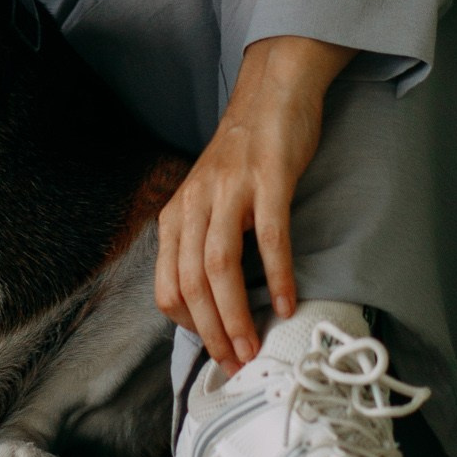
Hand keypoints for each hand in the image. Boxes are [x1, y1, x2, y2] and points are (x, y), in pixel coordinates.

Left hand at [155, 36, 351, 373]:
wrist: (271, 92)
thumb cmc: (244, 154)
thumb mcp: (209, 200)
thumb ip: (205, 243)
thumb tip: (216, 307)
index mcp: (178, 213)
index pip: (168, 285)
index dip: (190, 326)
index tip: (215, 352)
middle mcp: (196, 202)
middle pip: (192, 282)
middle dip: (213, 332)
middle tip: (236, 364)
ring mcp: (230, 189)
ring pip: (220, 265)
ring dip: (237, 315)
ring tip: (254, 347)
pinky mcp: (268, 178)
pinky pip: (269, 235)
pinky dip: (278, 274)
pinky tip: (288, 302)